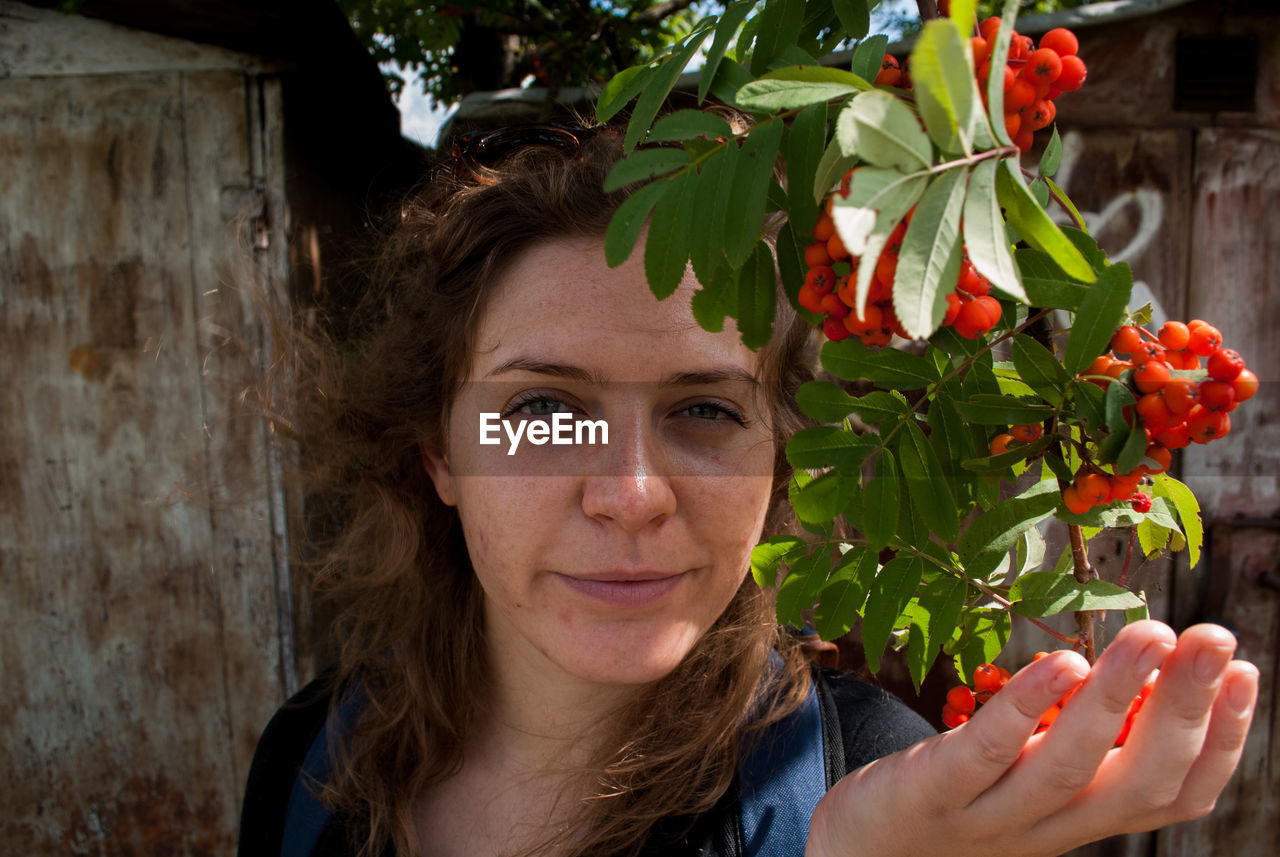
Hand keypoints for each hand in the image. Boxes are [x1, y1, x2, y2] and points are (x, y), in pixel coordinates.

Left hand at [806, 621, 1257, 856]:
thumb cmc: (955, 803)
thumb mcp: (1029, 781)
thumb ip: (1082, 746)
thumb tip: (1147, 679)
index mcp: (1082, 820)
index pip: (1172, 793)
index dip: (1219, 739)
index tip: (1245, 672)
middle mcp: (1049, 828)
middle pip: (1138, 779)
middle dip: (1187, 709)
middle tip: (1216, 640)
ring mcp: (990, 815)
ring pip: (1071, 765)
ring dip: (1119, 698)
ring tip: (1155, 634)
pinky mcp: (931, 793)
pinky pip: (986, 751)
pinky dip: (1028, 708)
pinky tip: (1061, 662)